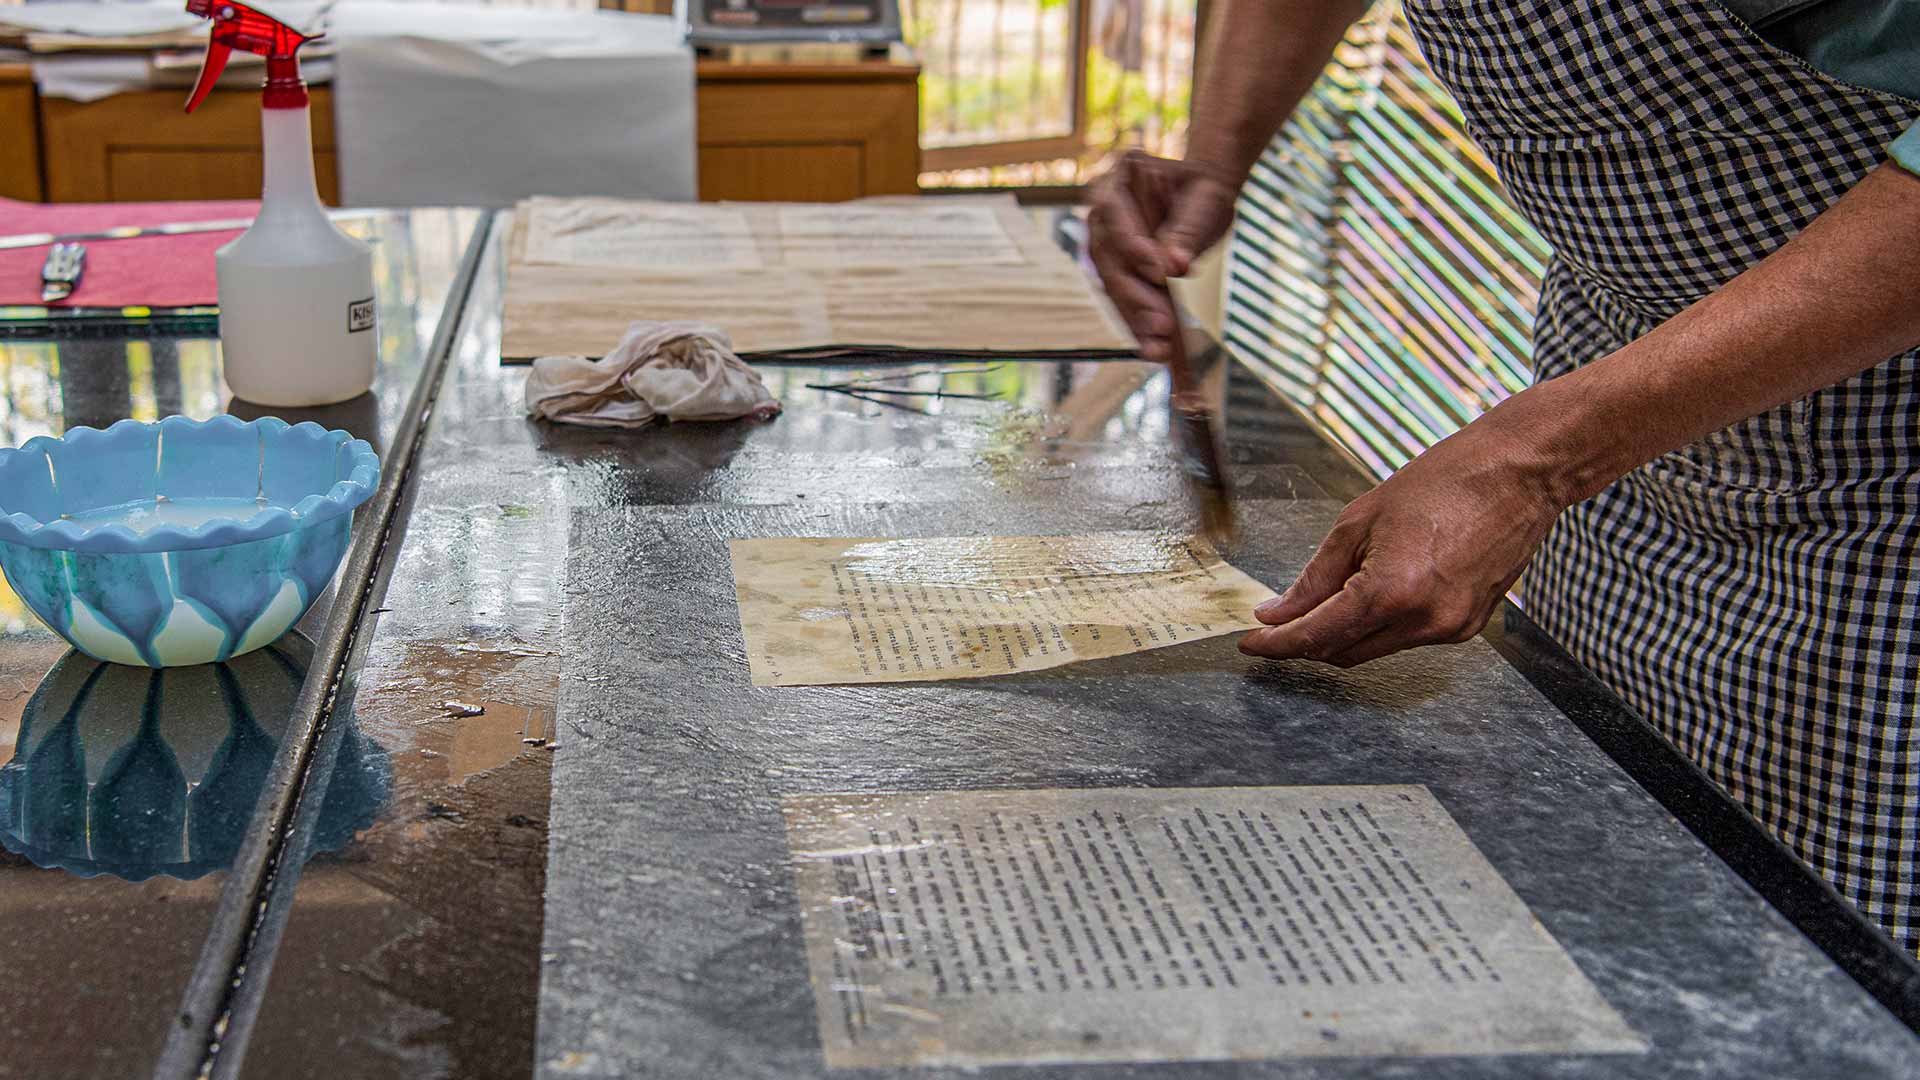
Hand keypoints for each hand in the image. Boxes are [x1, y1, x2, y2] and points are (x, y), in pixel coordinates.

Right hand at [1087, 151, 1240, 361]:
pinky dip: (1139, 324)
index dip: (1134, 245)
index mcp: (1119, 175)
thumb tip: (1174, 266)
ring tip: (1158, 347)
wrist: (1202, 198)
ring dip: (1134, 317)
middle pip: (1107, 257)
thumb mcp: (1205, 201)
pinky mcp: (1115, 270)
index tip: (1161, 273)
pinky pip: (1122, 299)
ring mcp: (1104, 241)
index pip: (1115, 212)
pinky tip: (1153, 346)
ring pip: (1111, 284)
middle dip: (1134, 295)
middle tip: (1161, 324)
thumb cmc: (1203, 191)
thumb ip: (1187, 231)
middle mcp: (1101, 210)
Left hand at [1239, 407, 1567, 666]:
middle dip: (1305, 641)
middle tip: (1277, 621)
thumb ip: (1315, 577)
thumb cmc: (1441, 482)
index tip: (1250, 644)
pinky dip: (1380, 624)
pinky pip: (1406, 638)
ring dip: (1343, 632)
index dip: (1277, 645)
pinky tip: (1377, 590)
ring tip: (1331, 592)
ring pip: (1374, 650)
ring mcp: (1449, 629)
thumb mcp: (1359, 521)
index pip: (1317, 636)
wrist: (1519, 474)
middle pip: (1342, 652)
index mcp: (1391, 591)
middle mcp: (1423, 621)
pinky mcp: (1467, 628)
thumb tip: (1277, 613)